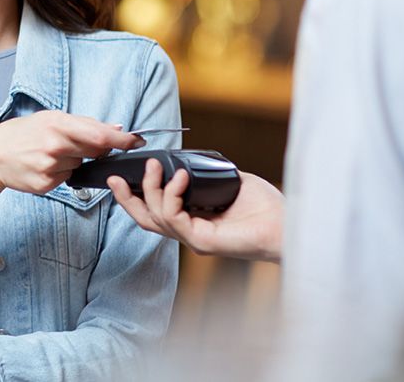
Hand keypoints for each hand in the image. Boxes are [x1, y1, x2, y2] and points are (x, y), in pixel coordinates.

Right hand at [0, 110, 144, 194]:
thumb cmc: (24, 132)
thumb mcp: (51, 118)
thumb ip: (85, 123)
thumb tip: (117, 128)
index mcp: (58, 124)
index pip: (101, 134)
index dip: (123, 140)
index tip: (137, 141)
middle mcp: (56, 146)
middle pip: (94, 150)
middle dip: (96, 148)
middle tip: (77, 142)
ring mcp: (51, 167)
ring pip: (80, 165)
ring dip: (74, 159)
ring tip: (50, 152)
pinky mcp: (47, 184)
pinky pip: (68, 178)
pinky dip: (62, 171)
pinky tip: (45, 164)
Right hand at [108, 160, 284, 262]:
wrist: (289, 224)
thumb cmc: (266, 207)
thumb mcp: (227, 180)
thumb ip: (204, 173)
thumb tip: (184, 160)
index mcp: (194, 221)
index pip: (156, 212)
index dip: (136, 197)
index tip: (122, 177)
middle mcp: (190, 233)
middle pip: (146, 220)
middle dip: (126, 199)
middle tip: (114, 178)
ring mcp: (195, 239)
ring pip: (156, 218)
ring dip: (151, 188)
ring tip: (155, 166)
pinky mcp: (202, 242)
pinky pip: (174, 218)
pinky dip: (172, 194)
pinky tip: (181, 177)